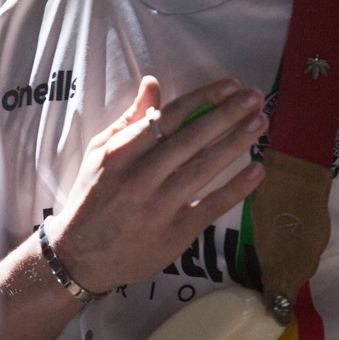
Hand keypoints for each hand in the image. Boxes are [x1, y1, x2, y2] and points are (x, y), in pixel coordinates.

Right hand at [48, 75, 266, 293]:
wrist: (78, 256)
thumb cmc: (92, 197)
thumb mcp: (101, 151)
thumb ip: (130, 118)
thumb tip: (153, 83)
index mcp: (122, 152)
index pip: (170, 117)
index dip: (202, 99)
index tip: (229, 85)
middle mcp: (140, 177)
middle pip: (190, 139)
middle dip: (226, 114)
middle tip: (254, 97)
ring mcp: (158, 207)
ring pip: (202, 168)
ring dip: (234, 143)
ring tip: (260, 122)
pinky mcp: (173, 235)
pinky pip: (209, 207)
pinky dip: (235, 189)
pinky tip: (256, 170)